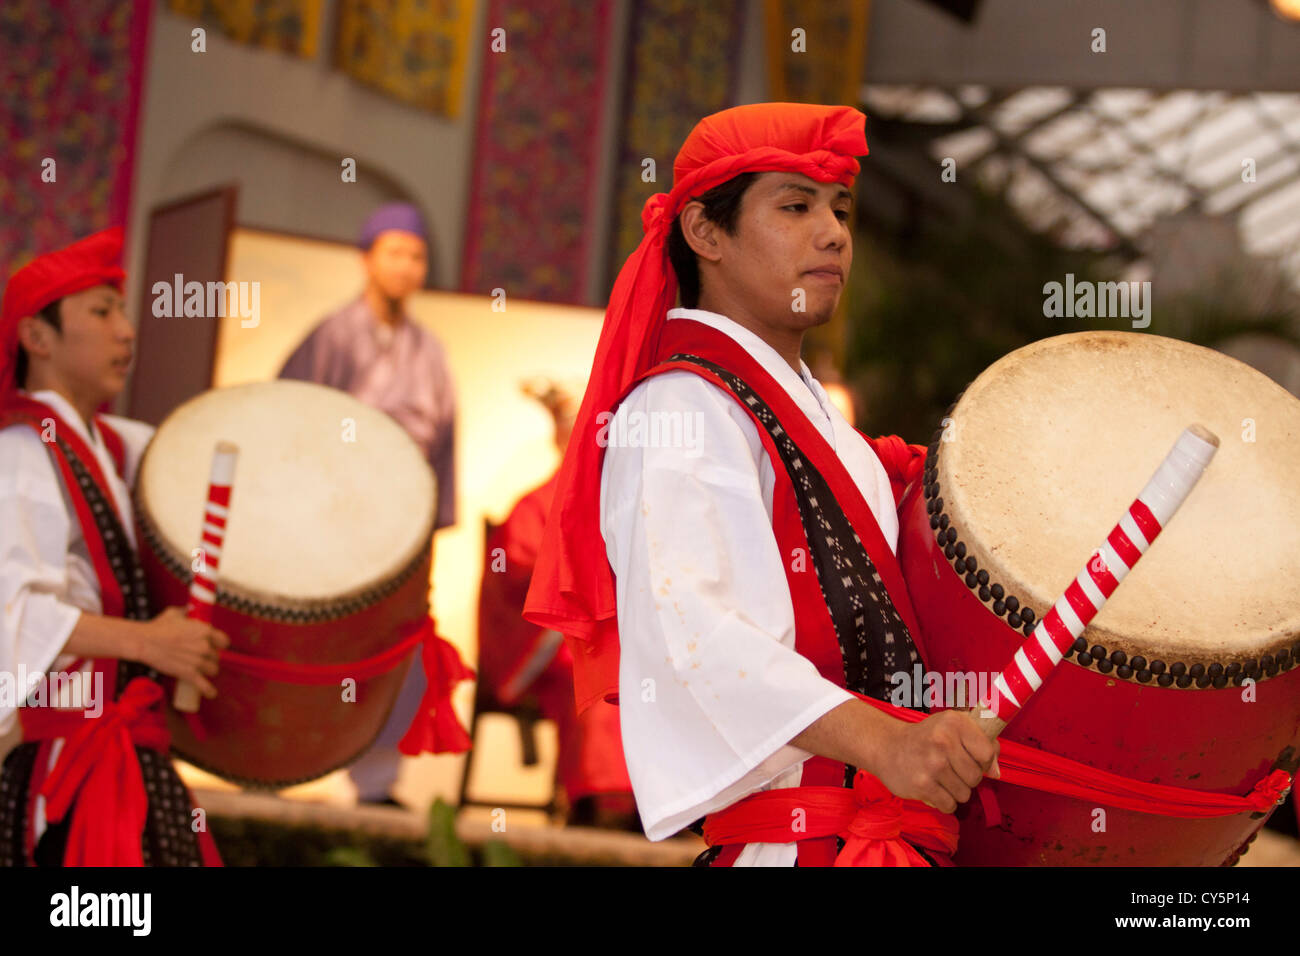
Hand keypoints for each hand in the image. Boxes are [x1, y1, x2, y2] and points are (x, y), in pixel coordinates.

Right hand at [137, 607, 229, 699]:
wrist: (144, 642)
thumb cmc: (158, 627)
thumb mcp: (175, 613)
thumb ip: (186, 611)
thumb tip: (190, 609)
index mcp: (205, 631)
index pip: (224, 641)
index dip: (219, 644)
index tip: (215, 646)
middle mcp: (205, 646)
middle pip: (217, 656)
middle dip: (210, 657)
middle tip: (200, 657)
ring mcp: (198, 661)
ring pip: (213, 669)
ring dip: (208, 670)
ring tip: (201, 670)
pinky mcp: (188, 673)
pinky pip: (204, 685)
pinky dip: (209, 691)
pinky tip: (211, 694)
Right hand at [870, 710, 999, 812]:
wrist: (886, 746)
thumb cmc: (925, 738)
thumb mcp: (952, 728)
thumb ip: (981, 744)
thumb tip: (996, 772)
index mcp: (954, 723)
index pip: (988, 752)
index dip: (983, 761)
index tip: (971, 759)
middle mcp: (943, 741)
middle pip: (976, 777)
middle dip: (967, 778)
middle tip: (951, 769)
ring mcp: (933, 764)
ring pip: (964, 794)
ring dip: (955, 791)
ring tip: (941, 778)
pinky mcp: (922, 785)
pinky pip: (950, 805)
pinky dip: (944, 802)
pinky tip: (934, 788)